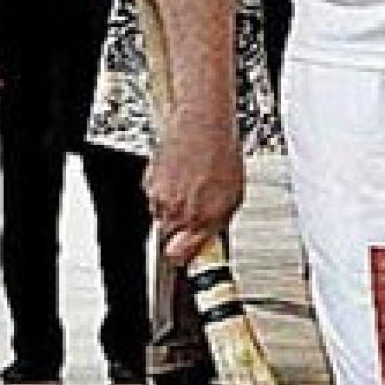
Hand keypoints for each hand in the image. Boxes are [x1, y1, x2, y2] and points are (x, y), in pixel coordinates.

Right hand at [146, 115, 243, 266]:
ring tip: (188, 189)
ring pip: (160, 216)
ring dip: (171, 209)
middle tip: (192, 215)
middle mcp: (180, 212)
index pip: (180, 255)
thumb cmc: (222, 155)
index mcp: (203, 220)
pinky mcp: (150, 181)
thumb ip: (217, 223)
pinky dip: (163, 191)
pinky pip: (154, 196)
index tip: (185, 257)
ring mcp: (162, 196)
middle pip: (168, 237)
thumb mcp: (233, 197)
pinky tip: (179, 177)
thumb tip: (210, 237)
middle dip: (179, 231)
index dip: (183, 257)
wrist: (204, 126)